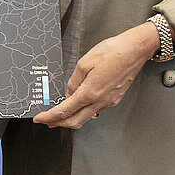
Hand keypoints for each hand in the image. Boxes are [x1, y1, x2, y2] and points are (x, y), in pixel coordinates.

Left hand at [33, 22, 158, 128]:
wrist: (134, 51)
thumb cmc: (113, 52)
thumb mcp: (85, 62)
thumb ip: (74, 80)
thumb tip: (69, 93)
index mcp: (90, 92)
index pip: (65, 111)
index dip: (50, 117)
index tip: (40, 119)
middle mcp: (100, 101)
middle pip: (75, 121)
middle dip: (59, 123)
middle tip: (48, 121)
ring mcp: (109, 102)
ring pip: (86, 116)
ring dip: (72, 117)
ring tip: (61, 112)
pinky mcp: (115, 99)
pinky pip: (96, 109)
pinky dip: (84, 109)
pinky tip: (80, 102)